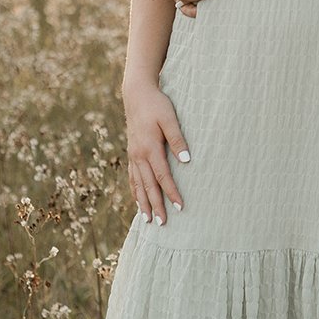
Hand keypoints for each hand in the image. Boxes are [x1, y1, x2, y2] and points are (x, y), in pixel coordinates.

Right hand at [123, 80, 190, 225]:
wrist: (137, 94)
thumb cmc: (156, 105)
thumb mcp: (170, 118)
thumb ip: (178, 139)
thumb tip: (187, 160)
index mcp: (150, 148)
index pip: (163, 176)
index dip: (171, 193)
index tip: (180, 207)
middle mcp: (139, 155)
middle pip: (148, 186)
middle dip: (156, 205)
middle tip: (163, 224)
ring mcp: (133, 155)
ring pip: (138, 184)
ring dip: (143, 202)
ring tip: (148, 220)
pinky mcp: (131, 153)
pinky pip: (132, 177)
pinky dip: (135, 191)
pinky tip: (137, 200)